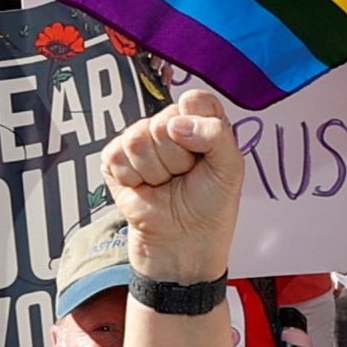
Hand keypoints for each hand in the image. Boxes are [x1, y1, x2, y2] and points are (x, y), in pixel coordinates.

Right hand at [98, 84, 242, 282]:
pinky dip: (133, 179)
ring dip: (156, 171)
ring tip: (166, 186)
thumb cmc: (210, 207)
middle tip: (184, 178)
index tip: (206, 155)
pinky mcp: (115, 162)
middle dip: (178, 158)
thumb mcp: (231, 168)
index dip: (200, 128)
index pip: (194, 101)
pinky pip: (117, 155)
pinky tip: (145, 190)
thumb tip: (174, 124)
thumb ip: (215, 133)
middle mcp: (167, 127)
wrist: (184, 245)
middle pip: (163, 122)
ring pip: (137, 138)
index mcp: (198, 122)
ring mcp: (139, 143)